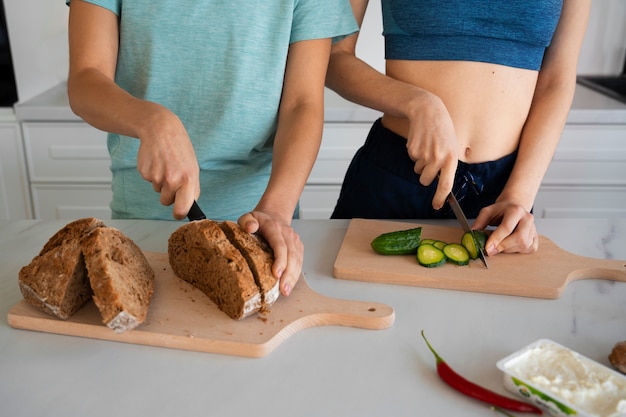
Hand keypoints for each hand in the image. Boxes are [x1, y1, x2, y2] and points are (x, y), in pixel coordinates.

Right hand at [135, 107, 199, 218]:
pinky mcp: (144, 172)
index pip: (182, 208)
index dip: (179, 213)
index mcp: (188, 179)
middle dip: (168, 196)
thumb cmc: (180, 149)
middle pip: (166, 202)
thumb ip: (192, 187)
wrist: (160, 129)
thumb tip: (190, 206)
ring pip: (158, 190)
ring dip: (161, 181)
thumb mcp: (193, 167)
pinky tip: (157, 161)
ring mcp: (156, 176)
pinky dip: (152, 173)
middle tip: (172, 178)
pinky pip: (149, 181)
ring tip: (166, 164)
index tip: (178, 213)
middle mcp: (172, 180)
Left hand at [238, 211, 302, 296]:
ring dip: (293, 277)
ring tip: (286, 291)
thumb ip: (247, 221)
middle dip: (288, 274)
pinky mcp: (298, 248)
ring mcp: (295, 241)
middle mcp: (288, 234)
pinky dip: (295, 275)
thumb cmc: (259, 221)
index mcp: (275, 228)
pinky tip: (289, 285)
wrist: (274, 215)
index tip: (276, 274)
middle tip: (283, 289)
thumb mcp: (248, 217)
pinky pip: (299, 262)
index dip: (280, 260)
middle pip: (291, 256)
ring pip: (297, 261)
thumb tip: (250, 228)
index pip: (280, 245)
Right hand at [404, 92, 458, 209]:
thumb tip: (442, 183)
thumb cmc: (442, 129)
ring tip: (427, 147)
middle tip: (430, 161)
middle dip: (425, 176)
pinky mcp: (413, 150)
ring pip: (418, 170)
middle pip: (426, 180)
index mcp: (451, 158)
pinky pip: (412, 159)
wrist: (428, 111)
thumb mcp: (452, 146)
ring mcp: (424, 154)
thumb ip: (448, 164)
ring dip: (420, 163)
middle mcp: (437, 158)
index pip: (446, 184)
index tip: (436, 205)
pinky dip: (415, 154)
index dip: (440, 198)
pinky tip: (421, 142)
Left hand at [472, 201, 538, 255]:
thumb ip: (480, 221)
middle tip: (491, 249)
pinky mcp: (536, 238)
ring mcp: (534, 229)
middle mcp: (527, 219)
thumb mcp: (488, 211)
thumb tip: (473, 232)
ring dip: (508, 249)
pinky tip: (510, 244)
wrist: (515, 207)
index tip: (487, 249)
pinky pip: (528, 249)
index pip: (506, 228)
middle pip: (518, 238)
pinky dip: (517, 250)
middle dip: (503, 246)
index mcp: (515, 210)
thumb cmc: (501, 211)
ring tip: (500, 243)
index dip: (496, 240)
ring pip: (523, 245)